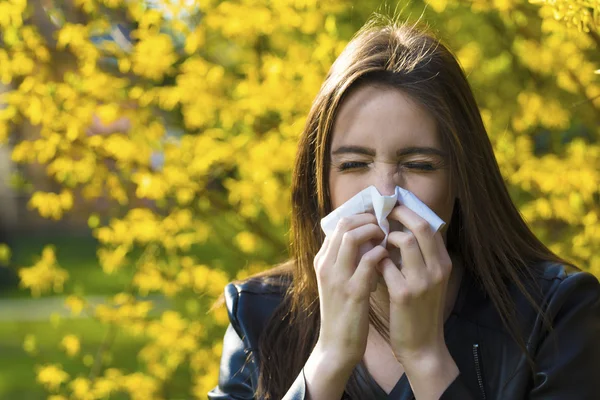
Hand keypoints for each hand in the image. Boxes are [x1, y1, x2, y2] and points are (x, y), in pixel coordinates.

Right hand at [313, 213, 387, 370]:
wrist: (336, 346)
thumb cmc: (342, 312)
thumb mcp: (337, 282)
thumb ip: (345, 261)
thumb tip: (365, 239)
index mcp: (321, 261)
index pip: (338, 224)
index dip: (360, 217)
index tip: (377, 220)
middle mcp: (326, 265)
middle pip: (344, 224)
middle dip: (369, 219)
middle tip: (386, 225)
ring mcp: (337, 278)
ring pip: (353, 237)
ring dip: (374, 232)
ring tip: (387, 239)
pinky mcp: (353, 292)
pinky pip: (368, 261)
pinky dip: (381, 254)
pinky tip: (389, 259)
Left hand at [379, 204, 452, 363]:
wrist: (422, 347)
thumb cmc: (419, 311)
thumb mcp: (428, 281)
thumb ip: (418, 258)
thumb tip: (396, 231)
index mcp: (444, 264)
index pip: (431, 226)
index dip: (411, 212)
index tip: (393, 205)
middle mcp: (438, 269)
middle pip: (422, 226)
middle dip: (400, 214)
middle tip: (382, 212)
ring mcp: (423, 281)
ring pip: (406, 241)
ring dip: (387, 238)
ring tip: (376, 242)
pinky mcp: (405, 294)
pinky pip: (386, 264)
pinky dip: (376, 260)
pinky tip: (371, 265)